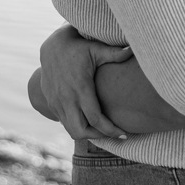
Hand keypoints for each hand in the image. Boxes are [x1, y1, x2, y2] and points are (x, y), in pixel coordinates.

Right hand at [38, 24, 132, 139]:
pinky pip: (65, 122)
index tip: (124, 134)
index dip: (111, 130)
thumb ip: (114, 53)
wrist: (51, 48)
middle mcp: (67, 98)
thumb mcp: (96, 49)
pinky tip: (90, 121)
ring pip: (71, 130)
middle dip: (98, 137)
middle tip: (114, 134)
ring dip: (87, 134)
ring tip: (104, 130)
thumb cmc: (78, 48)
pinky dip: (77, 126)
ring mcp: (57, 103)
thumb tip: (133, 49)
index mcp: (80, 88)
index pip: (95, 119)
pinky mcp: (52, 104)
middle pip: (81, 131)